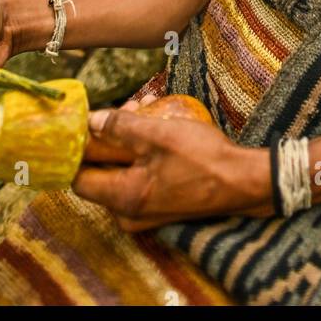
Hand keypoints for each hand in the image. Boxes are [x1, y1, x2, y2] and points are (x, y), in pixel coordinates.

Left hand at [71, 104, 272, 230]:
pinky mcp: (159, 204)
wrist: (242, 182)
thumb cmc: (202, 159)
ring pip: (121, 171)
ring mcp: (144, 212)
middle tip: (125, 108)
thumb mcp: (159, 135)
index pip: (78, 178)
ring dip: (127, 140)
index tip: (84, 123)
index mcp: (123, 198)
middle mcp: (128, 212)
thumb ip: (120, 127)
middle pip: (101, 172)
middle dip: (107, 137)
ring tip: (144, 108)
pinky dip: (141, 153)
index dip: (78, 149)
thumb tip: (90, 120)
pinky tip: (156, 126)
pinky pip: (138, 177)